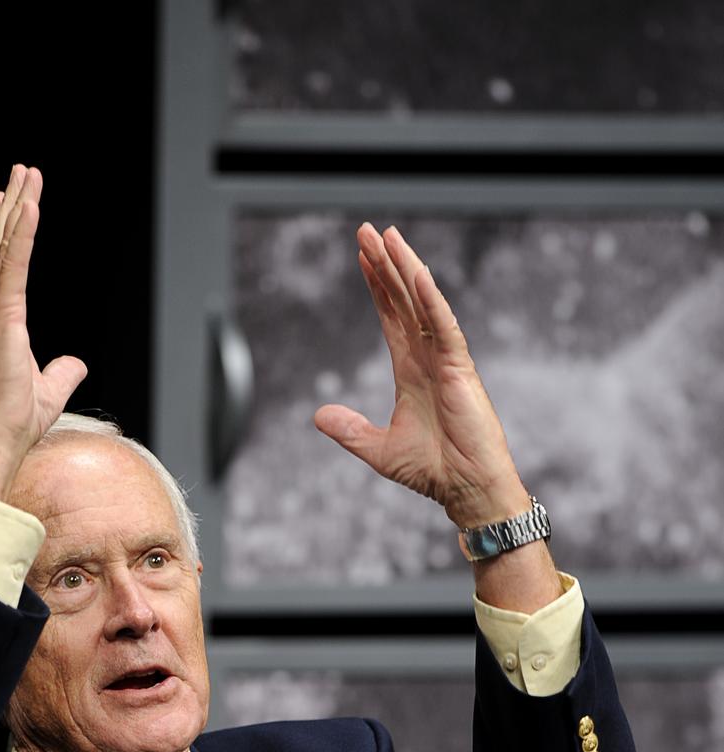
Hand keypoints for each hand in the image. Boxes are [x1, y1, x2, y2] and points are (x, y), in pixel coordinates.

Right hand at [0, 164, 86, 501]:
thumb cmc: (15, 420)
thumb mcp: (50, 389)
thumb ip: (63, 372)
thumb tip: (77, 364)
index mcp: (1, 321)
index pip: (5, 264)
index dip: (11, 230)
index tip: (17, 201)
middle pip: (0, 244)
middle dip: (12, 205)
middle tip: (21, 172)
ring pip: (3, 246)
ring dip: (16, 208)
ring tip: (25, 175)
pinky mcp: (2, 317)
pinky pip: (12, 267)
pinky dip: (20, 235)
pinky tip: (29, 207)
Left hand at [314, 223, 528, 529]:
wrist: (466, 489)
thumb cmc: (433, 470)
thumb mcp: (378, 449)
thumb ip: (350, 430)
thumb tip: (318, 414)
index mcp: (410, 369)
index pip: (391, 316)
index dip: (376, 286)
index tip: (362, 256)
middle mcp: (428, 357)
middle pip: (404, 299)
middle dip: (385, 264)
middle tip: (369, 230)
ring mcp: (446, 359)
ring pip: (423, 303)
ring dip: (405, 269)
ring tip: (389, 236)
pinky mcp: (462, 370)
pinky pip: (445, 327)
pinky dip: (432, 300)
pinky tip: (418, 274)